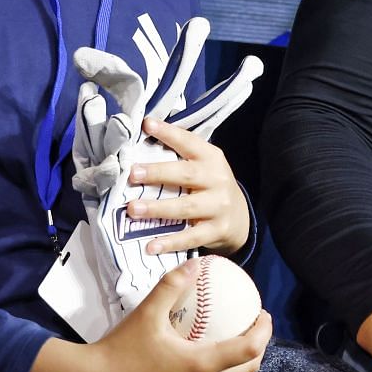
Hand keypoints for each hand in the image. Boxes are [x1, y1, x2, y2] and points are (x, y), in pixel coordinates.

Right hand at [25, 261, 271, 371]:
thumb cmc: (122, 347)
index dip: (264, 330)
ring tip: (241, 338)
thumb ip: (173, 285)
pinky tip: (217, 358)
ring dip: (246, 362)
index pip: (250, 349)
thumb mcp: (148, 312)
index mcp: (200, 365)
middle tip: (254, 322)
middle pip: (249, 368)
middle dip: (260, 345)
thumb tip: (197, 264)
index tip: (262, 312)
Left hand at [120, 115, 251, 256]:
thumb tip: (140, 142)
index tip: (147, 125)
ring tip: (133, 209)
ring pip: (186, 207)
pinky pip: (191, 237)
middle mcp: (217, 179)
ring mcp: (218, 206)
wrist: (239, 217)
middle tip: (132, 174)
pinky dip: (170, 242)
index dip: (168, 133)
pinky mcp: (217, 230)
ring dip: (157, 208)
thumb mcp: (203, 166)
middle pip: (186, 175)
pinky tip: (150, 246)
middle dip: (158, 173)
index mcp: (211, 158)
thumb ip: (179, 156)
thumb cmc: (210, 186)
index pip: (189, 142)